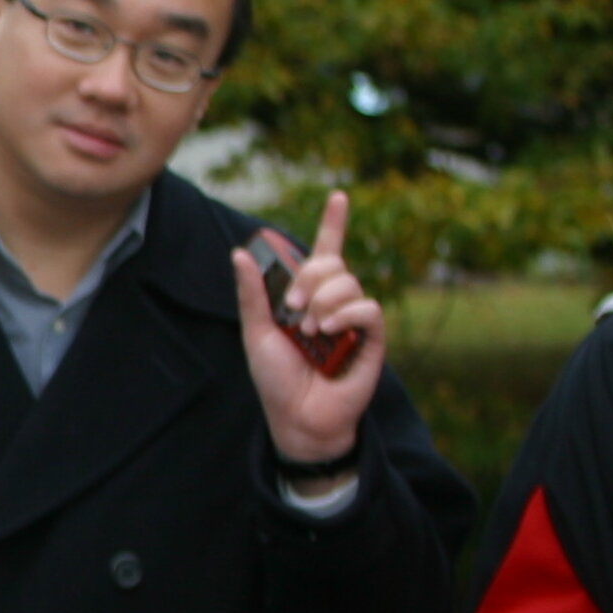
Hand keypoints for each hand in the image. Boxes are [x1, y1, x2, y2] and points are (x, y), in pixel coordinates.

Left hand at [227, 189, 387, 472]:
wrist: (296, 417)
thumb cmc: (276, 379)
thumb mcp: (255, 332)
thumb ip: (252, 293)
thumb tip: (241, 252)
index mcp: (306, 297)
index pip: (324, 253)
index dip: (334, 224)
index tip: (338, 195)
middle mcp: (333, 303)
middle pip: (331, 263)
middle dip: (309, 276)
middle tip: (291, 306)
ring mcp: (354, 320)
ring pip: (348, 281)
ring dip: (323, 300)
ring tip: (309, 329)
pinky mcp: (372, 339)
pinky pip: (368, 307)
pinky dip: (346, 313)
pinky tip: (329, 329)